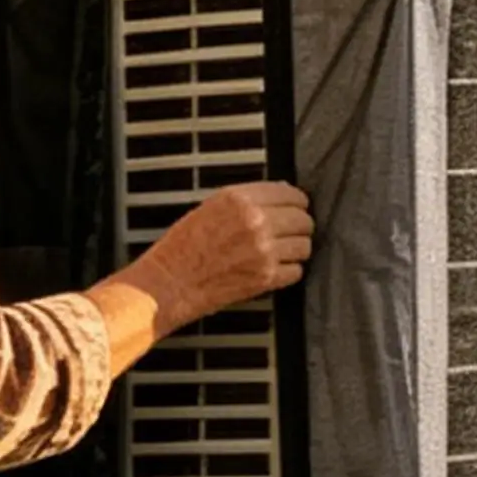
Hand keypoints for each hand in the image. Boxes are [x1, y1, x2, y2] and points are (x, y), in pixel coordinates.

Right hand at [140, 181, 313, 327]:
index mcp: (240, 199)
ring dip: (296, 249)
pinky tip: (275, 268)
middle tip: (290, 231)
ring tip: (281, 251)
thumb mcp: (212, 206)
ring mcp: (264, 251)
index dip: (296, 202)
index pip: (290, 194)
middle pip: (303, 220)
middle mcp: (255, 222)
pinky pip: (297, 271)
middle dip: (299, 226)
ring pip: (304, 246)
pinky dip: (289, 271)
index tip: (297, 207)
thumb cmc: (185, 247)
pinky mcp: (267, 277)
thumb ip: (248, 199)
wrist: (171, 282)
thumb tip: (282, 193)